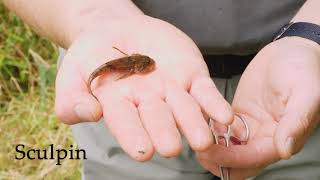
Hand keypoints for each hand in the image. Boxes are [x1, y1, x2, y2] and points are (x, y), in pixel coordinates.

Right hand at [55, 15, 232, 160]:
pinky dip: (214, 104)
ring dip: (195, 124)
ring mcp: (171, 91)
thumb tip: (89, 114)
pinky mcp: (190, 75)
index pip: (126, 124)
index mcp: (119, 107)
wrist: (115, 31)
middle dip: (165, 133)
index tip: (141, 151)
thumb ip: (72, 99)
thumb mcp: (72, 74)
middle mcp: (148, 104)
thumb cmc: (92, 57)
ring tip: (203, 140)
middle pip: (158, 120)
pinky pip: (205, 92)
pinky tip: (225, 118)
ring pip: (185, 110)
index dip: (133, 136)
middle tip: (171, 147)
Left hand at [197, 37, 319, 178]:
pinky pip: (223, 131)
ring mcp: (252, 127)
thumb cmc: (304, 69)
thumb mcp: (306, 92)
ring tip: (195, 137)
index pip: (255, 158)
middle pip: (240, 161)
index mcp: (284, 137)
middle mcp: (267, 138)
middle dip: (219, 160)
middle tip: (198, 149)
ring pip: (229, 149)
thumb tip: (285, 150)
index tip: (209, 151)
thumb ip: (296, 122)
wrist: (292, 50)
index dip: (232, 158)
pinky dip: (212, 132)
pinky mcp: (240, 116)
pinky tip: (201, 123)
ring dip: (213, 148)